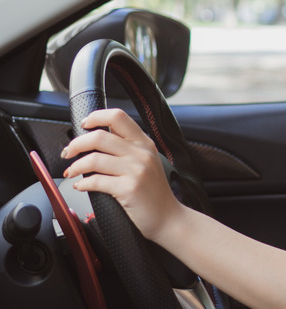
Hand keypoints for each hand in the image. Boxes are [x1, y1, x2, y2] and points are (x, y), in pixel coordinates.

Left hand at [62, 109, 182, 241]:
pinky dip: (82, 184)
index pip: (118, 117)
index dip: (96, 117)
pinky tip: (80, 186)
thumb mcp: (147, 162)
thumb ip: (128, 148)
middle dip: (77, 144)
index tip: (83, 125)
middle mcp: (141, 153)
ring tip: (70, 172)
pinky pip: (96, 181)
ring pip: (94, 159)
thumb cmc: (154, 192)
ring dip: (75, 166)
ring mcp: (136, 170)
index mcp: (145, 143)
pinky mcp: (129, 188)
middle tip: (68, 152)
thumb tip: (97, 139)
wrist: (168, 217)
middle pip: (99, 136)